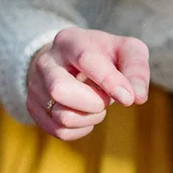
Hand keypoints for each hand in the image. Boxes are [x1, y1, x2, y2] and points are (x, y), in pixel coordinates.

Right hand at [27, 28, 149, 140]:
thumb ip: (136, 70)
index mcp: (70, 41)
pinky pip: (59, 131)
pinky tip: (86, 115)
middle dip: (93, 103)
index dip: (109, 81)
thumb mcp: (127, 51)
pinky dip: (80, 129)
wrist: (70, 61)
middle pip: (60, 90)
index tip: (128, 99)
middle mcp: (46, 61)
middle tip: (105, 99)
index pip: (86, 60)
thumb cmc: (106, 56)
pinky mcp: (34, 107)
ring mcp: (35, 85)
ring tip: (96, 105)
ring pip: (62, 116)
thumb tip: (138, 98)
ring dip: (90, 118)